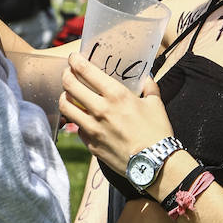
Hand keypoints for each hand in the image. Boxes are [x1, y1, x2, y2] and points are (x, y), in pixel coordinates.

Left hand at [59, 51, 170, 174]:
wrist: (155, 164)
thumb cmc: (157, 132)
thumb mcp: (155, 104)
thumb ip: (149, 87)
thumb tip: (146, 78)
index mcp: (116, 95)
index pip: (86, 71)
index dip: (75, 61)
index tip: (74, 58)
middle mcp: (100, 109)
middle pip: (69, 86)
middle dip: (66, 75)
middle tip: (68, 73)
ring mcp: (92, 128)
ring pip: (66, 107)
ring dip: (65, 97)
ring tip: (68, 95)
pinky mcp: (90, 144)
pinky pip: (77, 128)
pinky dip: (76, 120)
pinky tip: (82, 118)